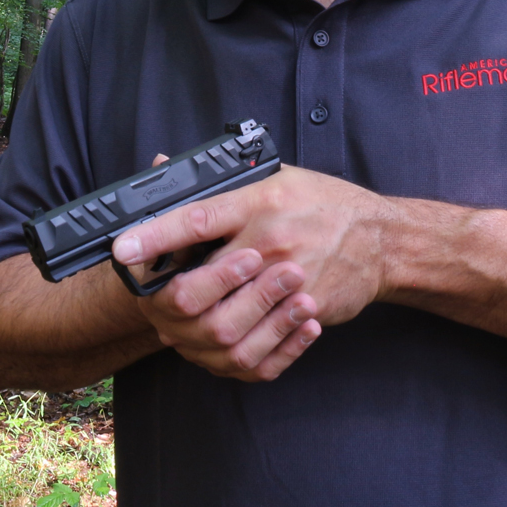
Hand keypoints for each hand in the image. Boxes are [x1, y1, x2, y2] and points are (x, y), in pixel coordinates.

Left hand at [116, 163, 390, 329]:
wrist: (384, 239)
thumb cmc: (325, 204)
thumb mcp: (277, 177)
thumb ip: (222, 181)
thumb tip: (166, 166)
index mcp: (259, 201)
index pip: (196, 217)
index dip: (156, 235)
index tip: (123, 248)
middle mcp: (271, 237)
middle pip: (203, 280)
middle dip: (173, 297)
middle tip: (155, 300)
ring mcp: (290, 275)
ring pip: (227, 316)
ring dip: (200, 325)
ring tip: (184, 324)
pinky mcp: (307, 306)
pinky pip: (263, 337)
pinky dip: (240, 340)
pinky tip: (230, 334)